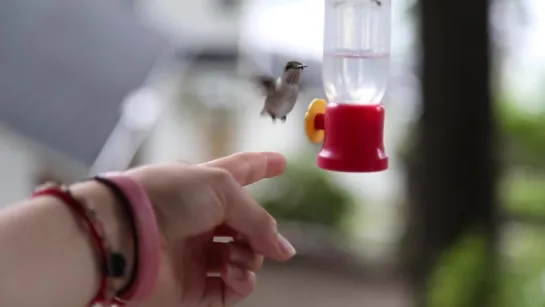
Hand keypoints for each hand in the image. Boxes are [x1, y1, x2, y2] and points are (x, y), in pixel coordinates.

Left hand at [125, 152, 295, 306]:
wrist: (126, 233)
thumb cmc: (167, 197)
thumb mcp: (222, 189)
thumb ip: (258, 219)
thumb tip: (284, 250)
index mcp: (206, 186)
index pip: (241, 171)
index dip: (261, 165)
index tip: (280, 162)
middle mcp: (203, 218)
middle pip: (248, 225)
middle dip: (261, 232)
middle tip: (265, 239)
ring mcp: (198, 252)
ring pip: (244, 257)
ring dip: (250, 257)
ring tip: (237, 256)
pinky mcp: (193, 284)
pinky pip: (231, 288)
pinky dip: (241, 282)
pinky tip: (234, 273)